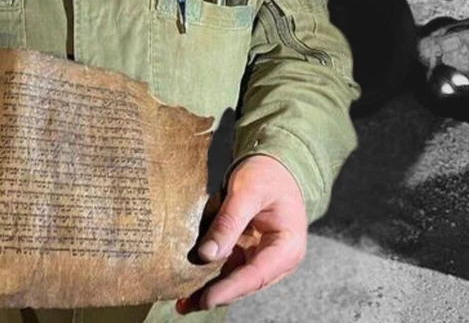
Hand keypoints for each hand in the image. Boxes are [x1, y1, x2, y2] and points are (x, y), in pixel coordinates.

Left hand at [178, 154, 307, 312]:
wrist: (275, 164)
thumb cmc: (267, 174)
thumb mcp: (247, 191)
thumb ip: (228, 222)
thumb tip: (206, 254)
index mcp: (287, 247)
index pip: (256, 275)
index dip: (230, 289)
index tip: (206, 299)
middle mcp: (276, 259)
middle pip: (243, 283)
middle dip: (215, 294)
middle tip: (184, 303)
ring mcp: (261, 257)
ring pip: (233, 279)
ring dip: (208, 289)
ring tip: (182, 302)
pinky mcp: (247, 252)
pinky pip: (227, 267)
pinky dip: (209, 274)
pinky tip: (188, 284)